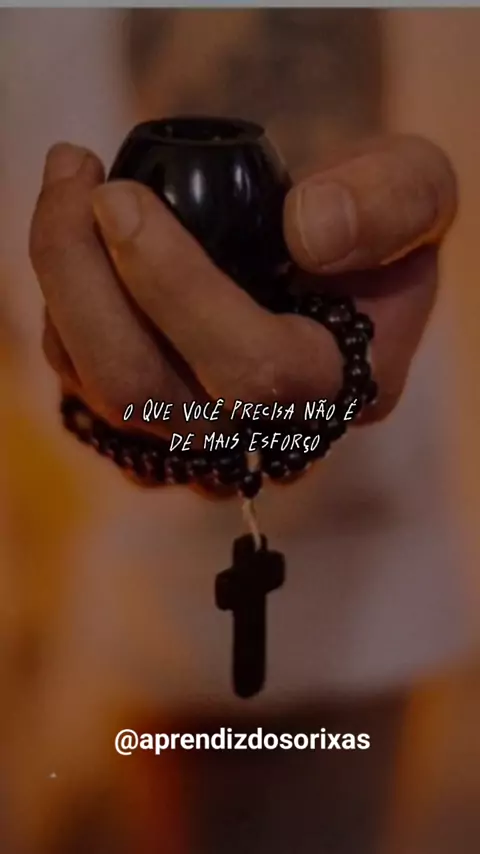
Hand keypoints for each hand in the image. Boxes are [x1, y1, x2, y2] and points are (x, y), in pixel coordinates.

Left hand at [31, 135, 456, 460]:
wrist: (331, 270)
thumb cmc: (372, 231)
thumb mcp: (415, 191)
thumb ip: (388, 203)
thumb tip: (307, 233)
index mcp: (335, 389)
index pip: (252, 367)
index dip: (175, 287)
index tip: (120, 196)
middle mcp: (258, 436)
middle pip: (143, 393)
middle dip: (82, 278)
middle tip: (73, 172)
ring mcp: (195, 441)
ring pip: (97, 391)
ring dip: (61, 281)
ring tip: (68, 183)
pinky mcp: (147, 429)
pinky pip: (80, 382)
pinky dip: (62, 305)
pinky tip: (77, 237)